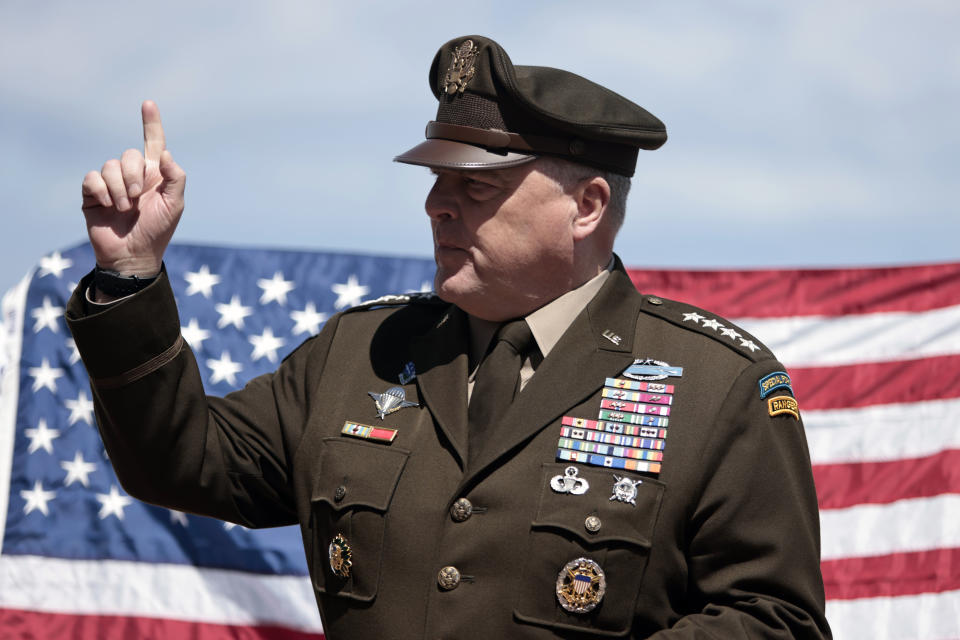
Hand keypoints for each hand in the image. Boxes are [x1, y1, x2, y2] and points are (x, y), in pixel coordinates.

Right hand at [81, 100, 185, 277]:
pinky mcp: (93, 194)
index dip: (151, 124)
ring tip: (125, 208)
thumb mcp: (175, 205)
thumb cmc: (157, 231)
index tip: (148, 103)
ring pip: (109, 165)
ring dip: (119, 188)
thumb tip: (166, 153)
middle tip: (137, 199)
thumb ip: (176, 178)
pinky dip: (101, 190)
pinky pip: (92, 177)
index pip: (153, 143)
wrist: (133, 255)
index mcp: (155, 175)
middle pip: (127, 155)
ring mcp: (112, 184)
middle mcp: (132, 175)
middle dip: (133, 175)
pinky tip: (108, 205)